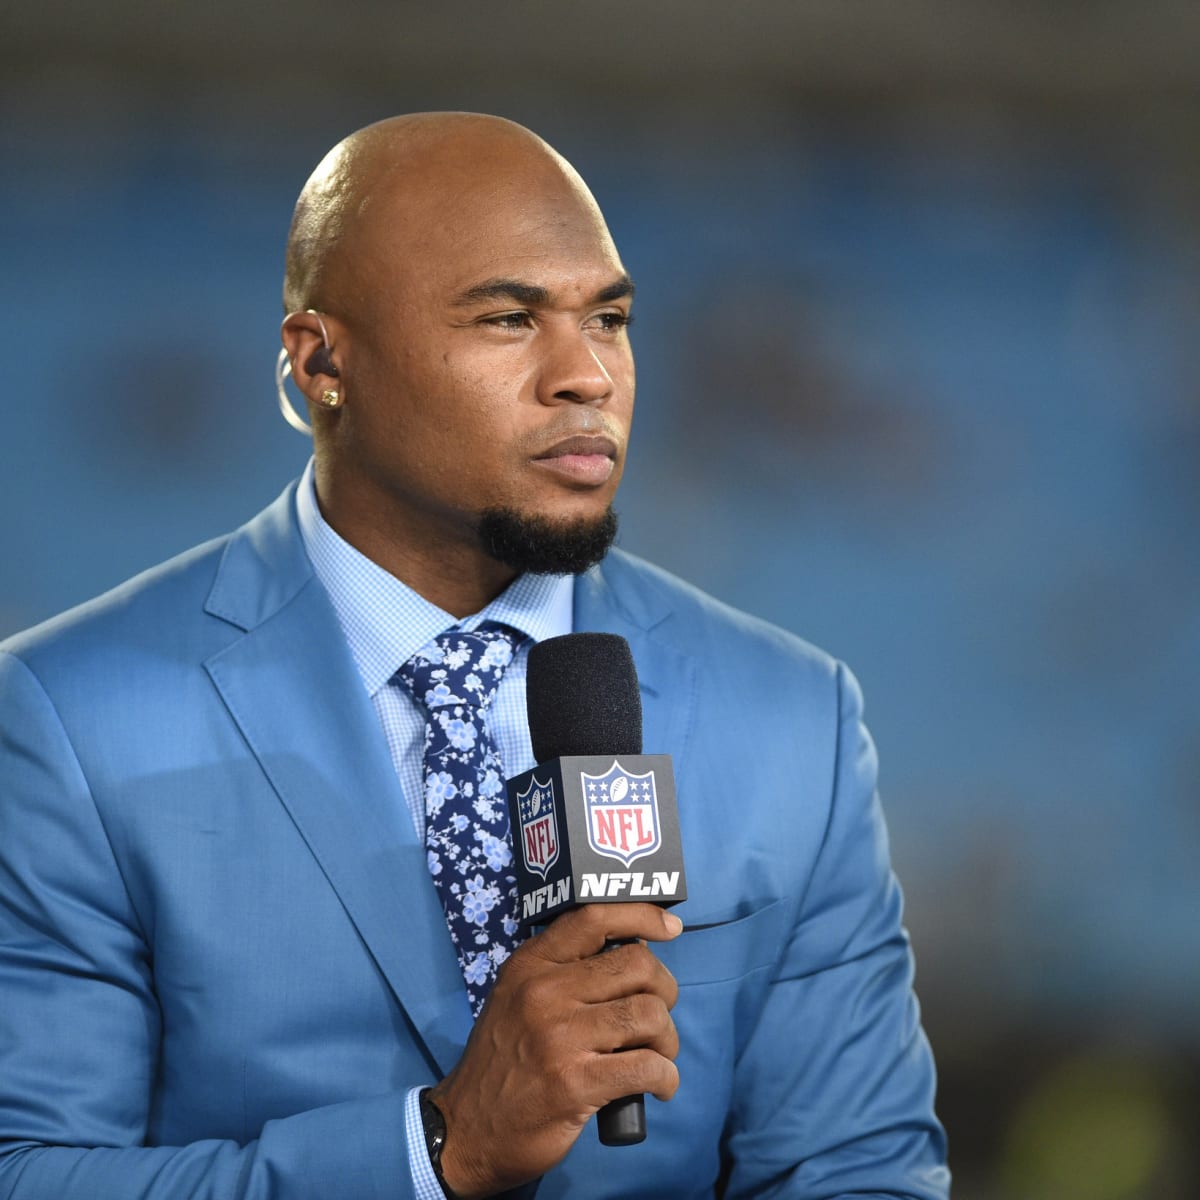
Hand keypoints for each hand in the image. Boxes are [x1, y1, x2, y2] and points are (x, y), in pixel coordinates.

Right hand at [430, 902, 682, 1197]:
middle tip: (655, 1018)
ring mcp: (560, 1038)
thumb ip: (563, 972)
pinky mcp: (576, 1084)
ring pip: (650, 1015)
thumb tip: (633, 955)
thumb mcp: (518, 998)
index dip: (642, 915)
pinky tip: (659, 1086)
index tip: (670, 928)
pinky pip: (648, 1067)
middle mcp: (545, 992)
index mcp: (531, 965)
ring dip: (667, 1039)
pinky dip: (666, 1077)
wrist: (466, 1130)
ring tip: (657, 1055)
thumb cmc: (505, 1061)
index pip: (594, 917)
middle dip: (664, 991)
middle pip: (638, 966)